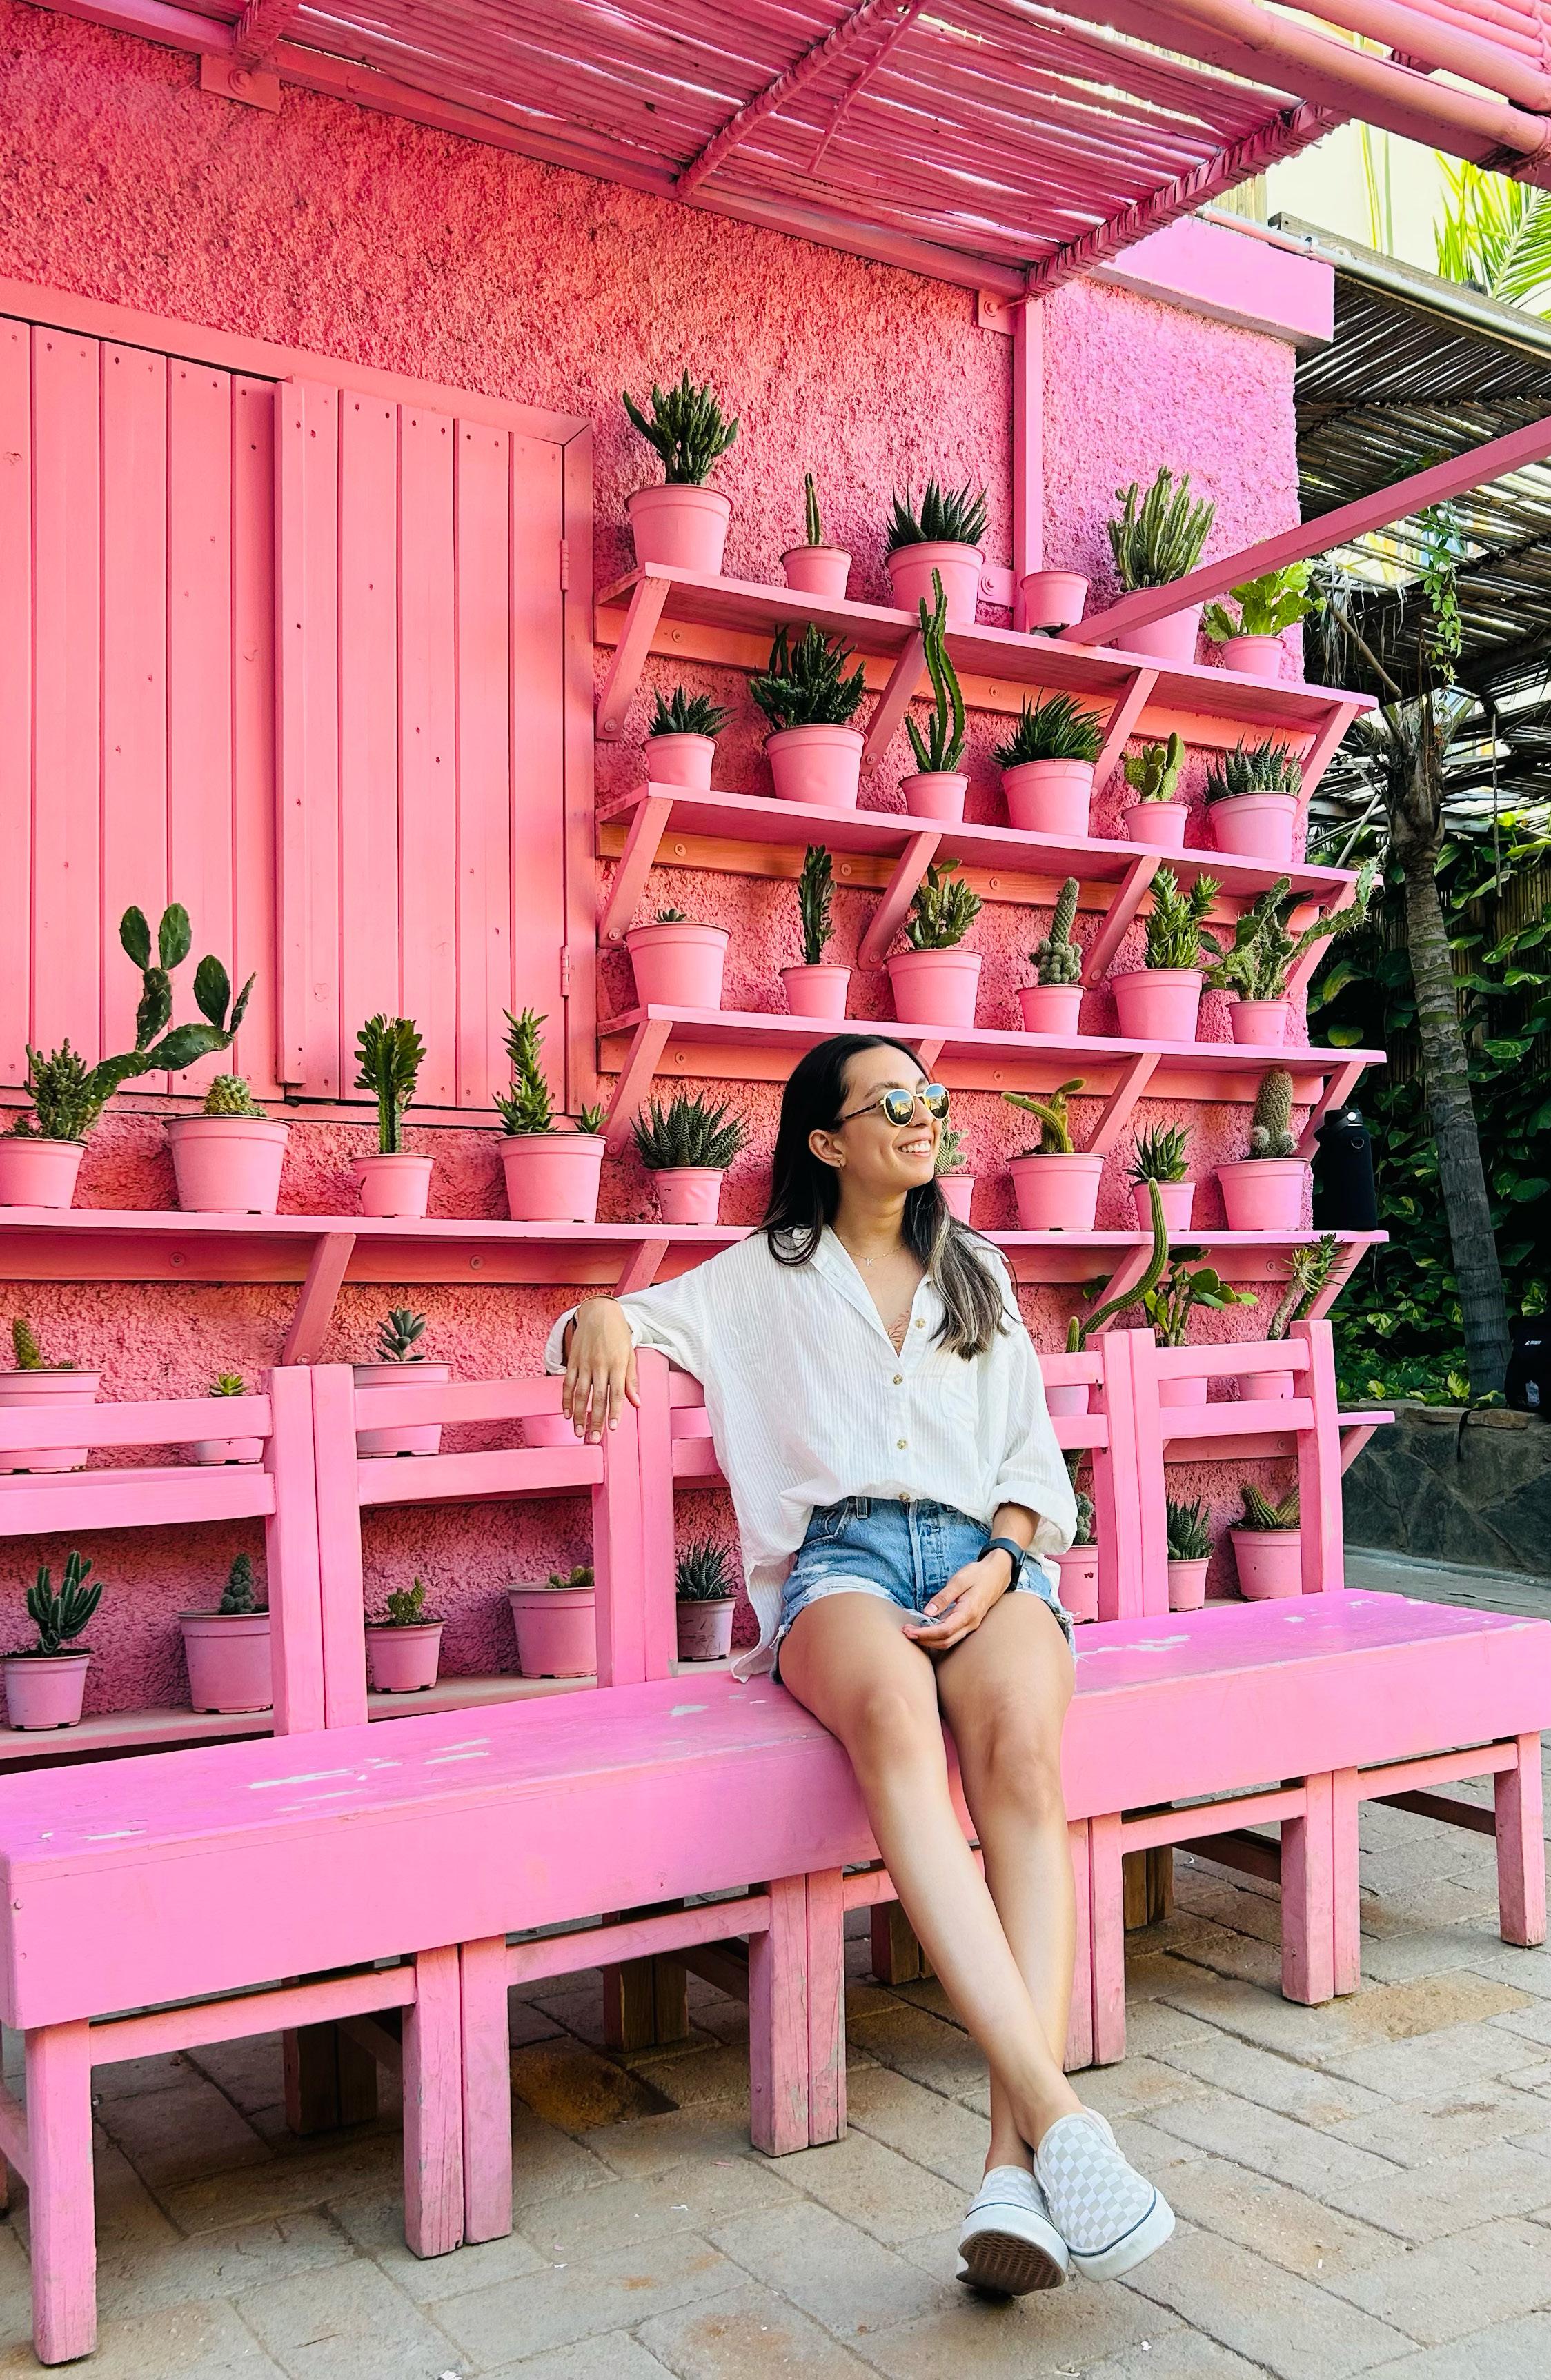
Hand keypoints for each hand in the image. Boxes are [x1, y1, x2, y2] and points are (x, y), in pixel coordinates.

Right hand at [561, 1300, 638, 1441]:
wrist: (599, 1312)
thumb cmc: (618, 1335)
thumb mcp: (630, 1355)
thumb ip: (631, 1381)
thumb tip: (637, 1404)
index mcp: (618, 1364)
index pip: (617, 1393)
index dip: (615, 1411)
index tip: (613, 1428)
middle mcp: (601, 1365)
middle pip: (598, 1397)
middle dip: (595, 1420)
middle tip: (593, 1439)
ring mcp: (585, 1363)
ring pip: (580, 1393)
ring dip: (579, 1415)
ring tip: (579, 1432)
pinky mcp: (573, 1361)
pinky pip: (568, 1383)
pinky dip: (566, 1399)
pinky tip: (566, 1414)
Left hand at [903, 1548, 1015, 1653]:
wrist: (998, 1574)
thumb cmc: (979, 1574)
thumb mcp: (959, 1580)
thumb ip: (944, 1597)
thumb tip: (927, 1612)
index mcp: (968, 1612)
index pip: (944, 1631)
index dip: (925, 1634)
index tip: (909, 1632)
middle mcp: (971, 1623)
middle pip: (945, 1641)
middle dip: (924, 1640)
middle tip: (906, 1632)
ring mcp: (971, 1625)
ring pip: (949, 1641)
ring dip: (930, 1640)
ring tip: (913, 1632)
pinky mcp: (969, 1623)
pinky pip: (952, 1635)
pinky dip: (937, 1636)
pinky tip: (926, 1629)